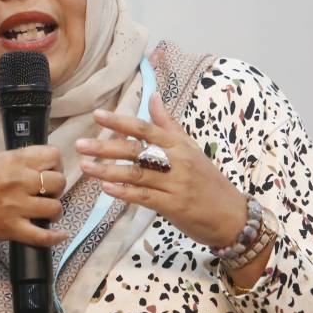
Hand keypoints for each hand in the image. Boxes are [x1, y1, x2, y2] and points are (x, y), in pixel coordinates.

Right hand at [0, 145, 69, 246]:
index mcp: (9, 160)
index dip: (55, 163)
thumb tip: (26, 168)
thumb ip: (7, 163)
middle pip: (58, 182)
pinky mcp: (9, 230)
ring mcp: (14, 207)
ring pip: (55, 208)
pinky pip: (42, 237)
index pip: (51, 156)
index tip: (50, 169)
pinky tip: (59, 235)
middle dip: (57, 186)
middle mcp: (16, 181)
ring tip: (45, 211)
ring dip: (54, 209)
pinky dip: (54, 237)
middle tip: (47, 191)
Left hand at [75, 94, 246, 248]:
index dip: (121, 121)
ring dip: (108, 170)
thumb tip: (153, 97)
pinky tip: (106, 189)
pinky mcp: (173, 206)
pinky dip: (125, 193)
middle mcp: (177, 162)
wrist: (232, 215)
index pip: (146, 129)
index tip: (97, 115)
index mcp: (179, 145)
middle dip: (106, 147)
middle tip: (80, 145)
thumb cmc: (208, 181)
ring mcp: (175, 184)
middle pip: (136, 150)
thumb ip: (168, 125)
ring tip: (85, 166)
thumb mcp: (191, 149)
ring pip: (137, 174)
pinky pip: (145, 197)